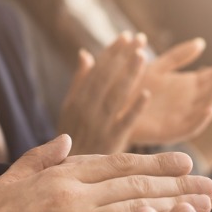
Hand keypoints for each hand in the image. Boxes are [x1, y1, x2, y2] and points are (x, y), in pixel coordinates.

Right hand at [0, 135, 211, 211]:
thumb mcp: (9, 178)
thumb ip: (41, 157)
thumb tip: (67, 141)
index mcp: (60, 175)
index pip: (117, 164)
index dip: (154, 163)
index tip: (183, 162)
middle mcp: (72, 193)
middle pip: (135, 184)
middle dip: (177, 184)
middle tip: (209, 185)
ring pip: (136, 209)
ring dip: (175, 207)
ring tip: (205, 205)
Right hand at [59, 33, 149, 155]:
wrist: (64, 176)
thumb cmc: (70, 140)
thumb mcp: (69, 110)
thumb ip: (79, 82)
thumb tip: (85, 53)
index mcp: (76, 100)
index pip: (96, 71)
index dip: (112, 52)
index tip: (127, 35)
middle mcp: (85, 110)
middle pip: (105, 79)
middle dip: (122, 57)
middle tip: (139, 39)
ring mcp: (97, 126)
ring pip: (114, 96)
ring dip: (128, 75)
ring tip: (143, 56)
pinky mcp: (109, 143)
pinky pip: (123, 124)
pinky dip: (134, 109)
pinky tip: (146, 95)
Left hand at [129, 38, 211, 145]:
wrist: (112, 108)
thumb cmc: (133, 86)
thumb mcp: (158, 67)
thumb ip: (178, 56)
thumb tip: (201, 42)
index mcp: (188, 86)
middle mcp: (189, 102)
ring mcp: (181, 117)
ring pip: (206, 107)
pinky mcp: (170, 131)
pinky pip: (190, 127)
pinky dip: (201, 119)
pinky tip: (210, 108)